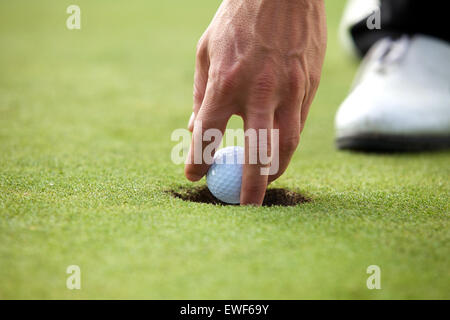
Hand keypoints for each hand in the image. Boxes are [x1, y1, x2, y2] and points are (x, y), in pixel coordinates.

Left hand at [185, 0, 326, 204]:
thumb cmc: (237, 19)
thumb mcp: (205, 51)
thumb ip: (200, 94)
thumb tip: (195, 127)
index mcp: (225, 81)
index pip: (206, 133)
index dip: (197, 160)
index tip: (194, 175)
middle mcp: (259, 90)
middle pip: (256, 151)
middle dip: (251, 186)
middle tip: (245, 207)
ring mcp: (289, 88)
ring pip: (287, 143)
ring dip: (277, 169)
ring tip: (266, 183)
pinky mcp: (309, 85)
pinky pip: (298, 123)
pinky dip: (288, 143)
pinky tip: (279, 151)